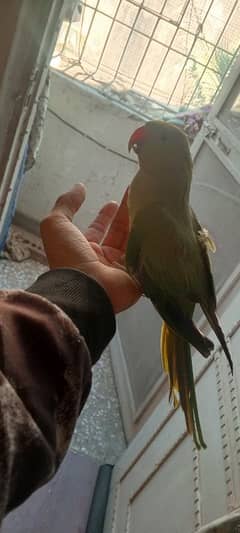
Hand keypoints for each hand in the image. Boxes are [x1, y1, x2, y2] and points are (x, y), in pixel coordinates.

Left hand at [40, 184, 141, 312]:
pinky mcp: (138, 278)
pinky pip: (147, 258)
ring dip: (141, 225)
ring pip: (134, 243)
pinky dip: (153, 243)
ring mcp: (121, 270)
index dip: (105, 215)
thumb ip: (65, 204)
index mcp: (83, 250)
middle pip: (118, 234)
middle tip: (138, 199)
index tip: (114, 201)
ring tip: (151, 206)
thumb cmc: (69, 258)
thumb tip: (79, 187)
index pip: (97, 230)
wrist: (85, 290)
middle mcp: (102, 260)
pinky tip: (162, 227)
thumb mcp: (56, 225)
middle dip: (127, 216)